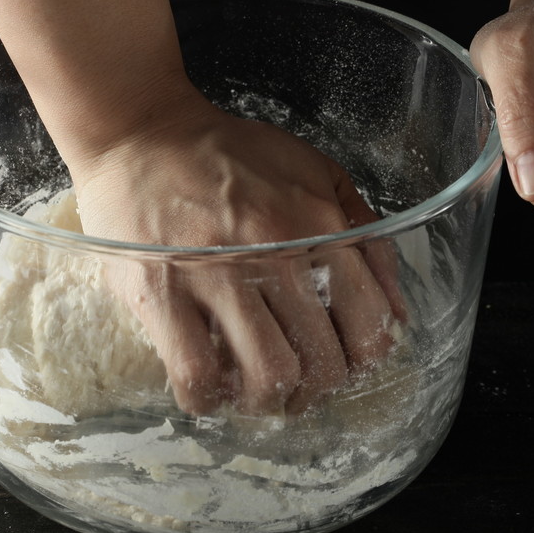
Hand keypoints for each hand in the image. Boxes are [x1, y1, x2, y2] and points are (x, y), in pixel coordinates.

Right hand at [69, 87, 403, 415]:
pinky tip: (206, 389)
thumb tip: (394, 308)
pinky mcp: (161, 292)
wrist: (139, 131)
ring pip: (268, 374)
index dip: (360, 361)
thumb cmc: (226, 154)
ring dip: (265, 400)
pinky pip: (196, 374)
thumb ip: (362, 229)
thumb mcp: (313, 169)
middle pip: (323, 361)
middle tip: (294, 387)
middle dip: (314, 390)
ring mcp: (215, 273)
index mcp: (319, 222)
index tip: (339, 364)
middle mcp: (275, 250)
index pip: (370, 324)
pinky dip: (207, 399)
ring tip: (252, 393)